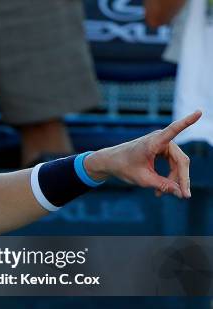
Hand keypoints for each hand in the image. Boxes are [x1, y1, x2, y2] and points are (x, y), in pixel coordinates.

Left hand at [84, 110, 201, 198]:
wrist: (110, 162)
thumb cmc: (123, 167)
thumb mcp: (143, 179)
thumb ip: (163, 185)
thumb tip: (181, 193)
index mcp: (153, 142)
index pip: (174, 130)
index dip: (187, 122)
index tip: (199, 111)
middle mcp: (159, 139)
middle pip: (180, 160)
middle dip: (180, 179)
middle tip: (183, 196)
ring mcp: (161, 143)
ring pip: (177, 164)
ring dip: (172, 180)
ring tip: (160, 194)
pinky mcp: (161, 148)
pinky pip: (172, 163)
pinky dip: (168, 176)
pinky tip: (160, 189)